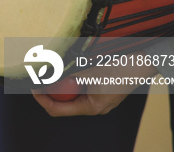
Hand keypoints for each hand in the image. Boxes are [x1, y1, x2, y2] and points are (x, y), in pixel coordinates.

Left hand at [32, 56, 157, 115]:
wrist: (141, 62)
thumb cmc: (120, 69)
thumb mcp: (89, 73)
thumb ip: (67, 79)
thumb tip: (45, 83)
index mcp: (92, 107)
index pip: (58, 110)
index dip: (42, 99)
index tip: (32, 87)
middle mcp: (94, 107)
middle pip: (62, 104)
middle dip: (50, 91)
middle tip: (38, 77)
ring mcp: (97, 100)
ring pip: (70, 95)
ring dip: (61, 85)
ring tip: (53, 72)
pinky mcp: (99, 91)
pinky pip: (79, 89)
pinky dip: (71, 81)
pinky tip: (67, 71)